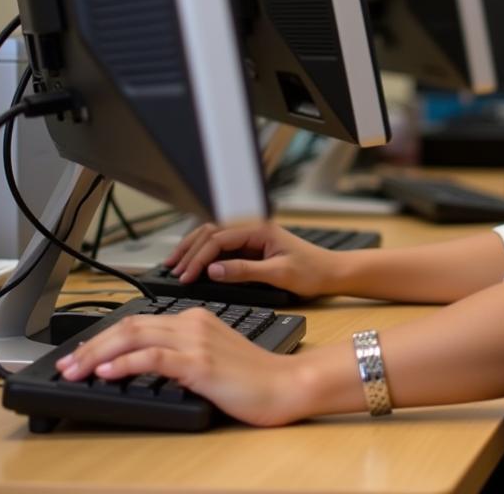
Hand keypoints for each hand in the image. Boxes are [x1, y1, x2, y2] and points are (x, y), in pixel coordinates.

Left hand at [55, 308, 307, 425]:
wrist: (286, 384)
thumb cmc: (254, 377)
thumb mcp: (213, 357)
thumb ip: (183, 353)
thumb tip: (145, 364)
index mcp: (196, 319)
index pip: (139, 321)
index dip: (104, 337)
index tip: (80, 355)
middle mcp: (193, 323)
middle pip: (130, 326)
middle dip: (91, 345)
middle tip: (66, 363)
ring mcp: (197, 342)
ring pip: (135, 337)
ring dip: (97, 354)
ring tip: (74, 369)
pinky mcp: (201, 364)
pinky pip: (154, 357)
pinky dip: (125, 363)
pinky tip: (106, 372)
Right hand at [164, 221, 335, 298]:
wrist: (332, 272)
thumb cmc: (312, 271)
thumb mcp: (278, 274)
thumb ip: (244, 271)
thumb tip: (213, 270)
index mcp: (260, 228)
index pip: (219, 238)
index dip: (199, 257)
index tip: (185, 275)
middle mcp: (254, 228)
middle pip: (211, 232)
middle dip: (189, 249)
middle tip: (171, 269)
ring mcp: (253, 236)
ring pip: (214, 236)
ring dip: (194, 249)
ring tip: (174, 264)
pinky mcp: (253, 247)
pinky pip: (223, 247)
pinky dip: (206, 255)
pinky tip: (195, 264)